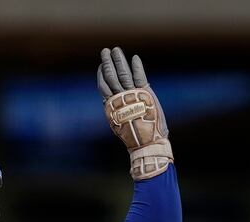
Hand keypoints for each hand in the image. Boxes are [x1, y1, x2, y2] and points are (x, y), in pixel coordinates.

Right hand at [97, 47, 172, 179]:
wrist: (148, 144)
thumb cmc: (135, 137)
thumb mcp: (120, 123)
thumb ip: (115, 110)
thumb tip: (107, 103)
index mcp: (113, 107)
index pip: (104, 87)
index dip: (102, 75)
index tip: (101, 65)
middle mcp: (121, 100)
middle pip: (111, 77)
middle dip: (108, 63)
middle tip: (105, 51)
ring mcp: (132, 96)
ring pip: (122, 74)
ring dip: (118, 61)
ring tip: (115, 50)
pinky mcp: (145, 94)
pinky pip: (139, 77)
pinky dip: (136, 67)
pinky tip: (134, 58)